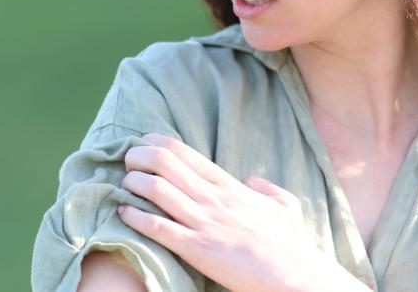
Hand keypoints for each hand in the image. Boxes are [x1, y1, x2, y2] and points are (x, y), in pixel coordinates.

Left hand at [117, 133, 361, 291]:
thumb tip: (252, 180)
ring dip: (133, 182)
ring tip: (123, 182)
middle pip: (166, 164)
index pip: (187, 154)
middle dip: (139, 156)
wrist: (295, 276)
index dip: (158, 143)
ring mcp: (204, 223)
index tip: (143, 140)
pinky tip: (122, 211)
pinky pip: (157, 228)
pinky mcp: (197, 249)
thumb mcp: (284, 206)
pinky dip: (135, 217)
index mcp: (230, 187)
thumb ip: (266, 189)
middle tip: (127, 160)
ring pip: (157, 189)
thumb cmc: (291, 245)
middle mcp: (213, 199)